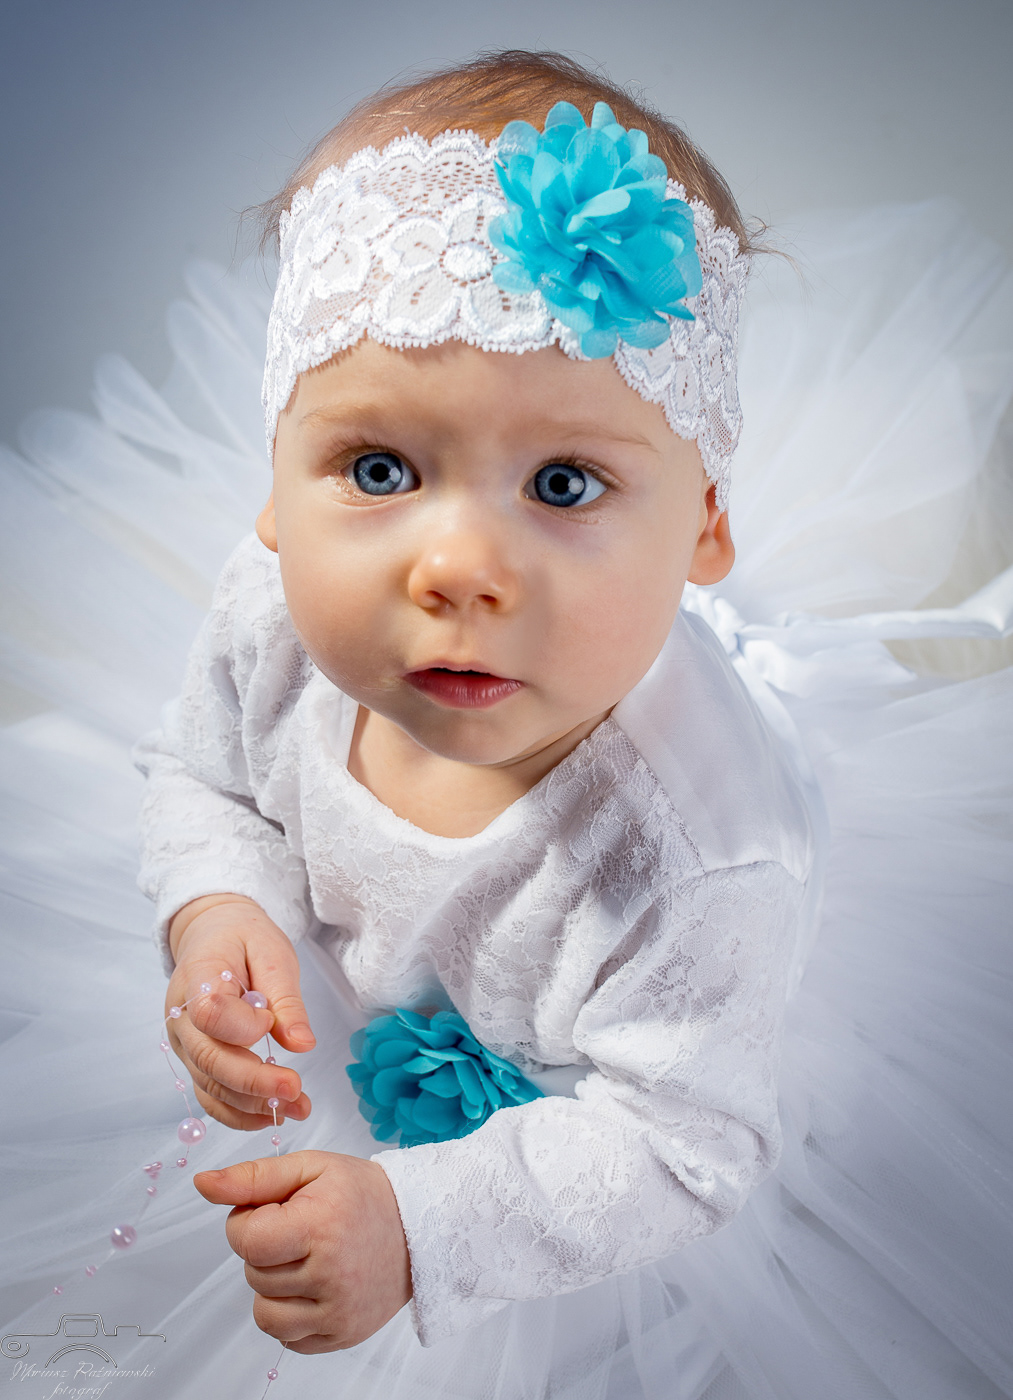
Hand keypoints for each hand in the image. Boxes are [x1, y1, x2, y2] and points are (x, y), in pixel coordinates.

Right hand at [165, 895, 315, 1130]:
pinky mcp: (194, 1060)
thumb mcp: (273, 954)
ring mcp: (184, 1042)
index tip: (270, 1020)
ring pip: (210, 1084)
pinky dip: (238, 1113)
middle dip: (254, 1082)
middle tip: (296, 1090)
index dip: (242, 1026)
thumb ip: (286, 999)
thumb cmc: (244, 940)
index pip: (209, 1013)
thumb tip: (303, 1045)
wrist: (212, 936)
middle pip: (209, 1059)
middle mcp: (180, 1016)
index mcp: (197, 977)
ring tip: (298, 1108)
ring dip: (253, 1105)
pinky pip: (209, 1095)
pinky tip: (271, 1115)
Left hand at [194, 1151, 412, 1350]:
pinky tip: (314, 1287)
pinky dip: (291, 1315)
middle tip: (299, 1231)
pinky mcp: (342, 1335)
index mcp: (320, 1225)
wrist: (418, 1228)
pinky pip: (286, 1339)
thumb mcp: (310, 1168)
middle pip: (253, 1274)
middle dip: (265, 1251)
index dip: (247, 1222)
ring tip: (304, 1261)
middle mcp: (330, 1274)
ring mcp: (337, 1311)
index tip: (273, 1210)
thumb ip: (252, 1177)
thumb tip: (202, 1184)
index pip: (245, 1240)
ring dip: (273, 1287)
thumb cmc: (361, 1193)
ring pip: (264, 1312)